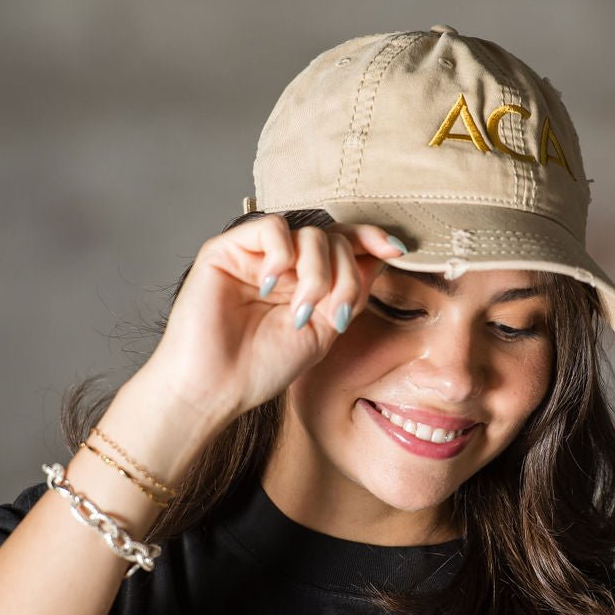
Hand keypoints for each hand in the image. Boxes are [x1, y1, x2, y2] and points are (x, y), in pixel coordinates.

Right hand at [140, 215, 405, 423]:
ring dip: (317, 272)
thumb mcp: (323, 332)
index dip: (371, 240)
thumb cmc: (261, 368)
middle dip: (345, 275)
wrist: (216, 388)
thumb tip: (379, 259)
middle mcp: (282, 264)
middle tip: (334, 313)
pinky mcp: (226, 249)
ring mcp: (256, 255)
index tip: (398, 250)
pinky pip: (270, 227)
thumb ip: (349, 295)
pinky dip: (282, 253)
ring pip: (308, 233)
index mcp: (305, 281)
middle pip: (334, 239)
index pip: (343, 245)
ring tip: (300, 311)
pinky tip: (270, 284)